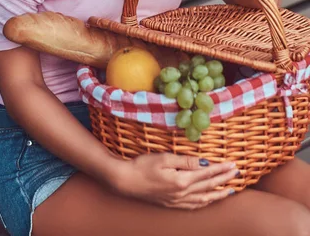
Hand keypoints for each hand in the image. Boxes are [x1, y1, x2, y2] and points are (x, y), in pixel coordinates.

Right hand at [113, 153, 237, 209]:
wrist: (126, 181)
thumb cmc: (143, 165)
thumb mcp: (164, 158)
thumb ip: (185, 161)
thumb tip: (204, 162)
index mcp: (181, 180)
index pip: (207, 174)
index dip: (221, 169)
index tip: (233, 165)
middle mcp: (182, 193)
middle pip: (208, 187)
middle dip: (224, 180)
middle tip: (237, 174)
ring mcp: (177, 201)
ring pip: (203, 199)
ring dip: (218, 194)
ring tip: (230, 190)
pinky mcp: (171, 204)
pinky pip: (193, 205)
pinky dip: (205, 202)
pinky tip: (208, 199)